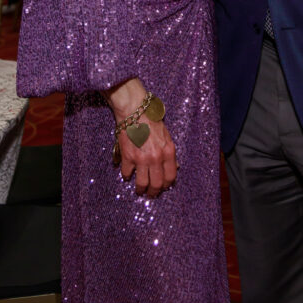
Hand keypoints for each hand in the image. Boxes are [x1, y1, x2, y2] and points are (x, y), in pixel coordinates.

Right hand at [107, 78, 176, 197]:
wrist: (134, 109)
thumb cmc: (151, 120)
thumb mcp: (166, 136)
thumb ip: (170, 153)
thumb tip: (174, 167)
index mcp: (168, 152)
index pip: (170, 177)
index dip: (166, 185)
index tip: (162, 188)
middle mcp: (156, 157)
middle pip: (156, 184)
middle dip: (153, 192)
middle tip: (150, 194)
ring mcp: (141, 158)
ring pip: (142, 183)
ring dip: (140, 188)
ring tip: (139, 189)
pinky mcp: (127, 157)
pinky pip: (127, 173)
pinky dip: (127, 175)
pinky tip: (127, 174)